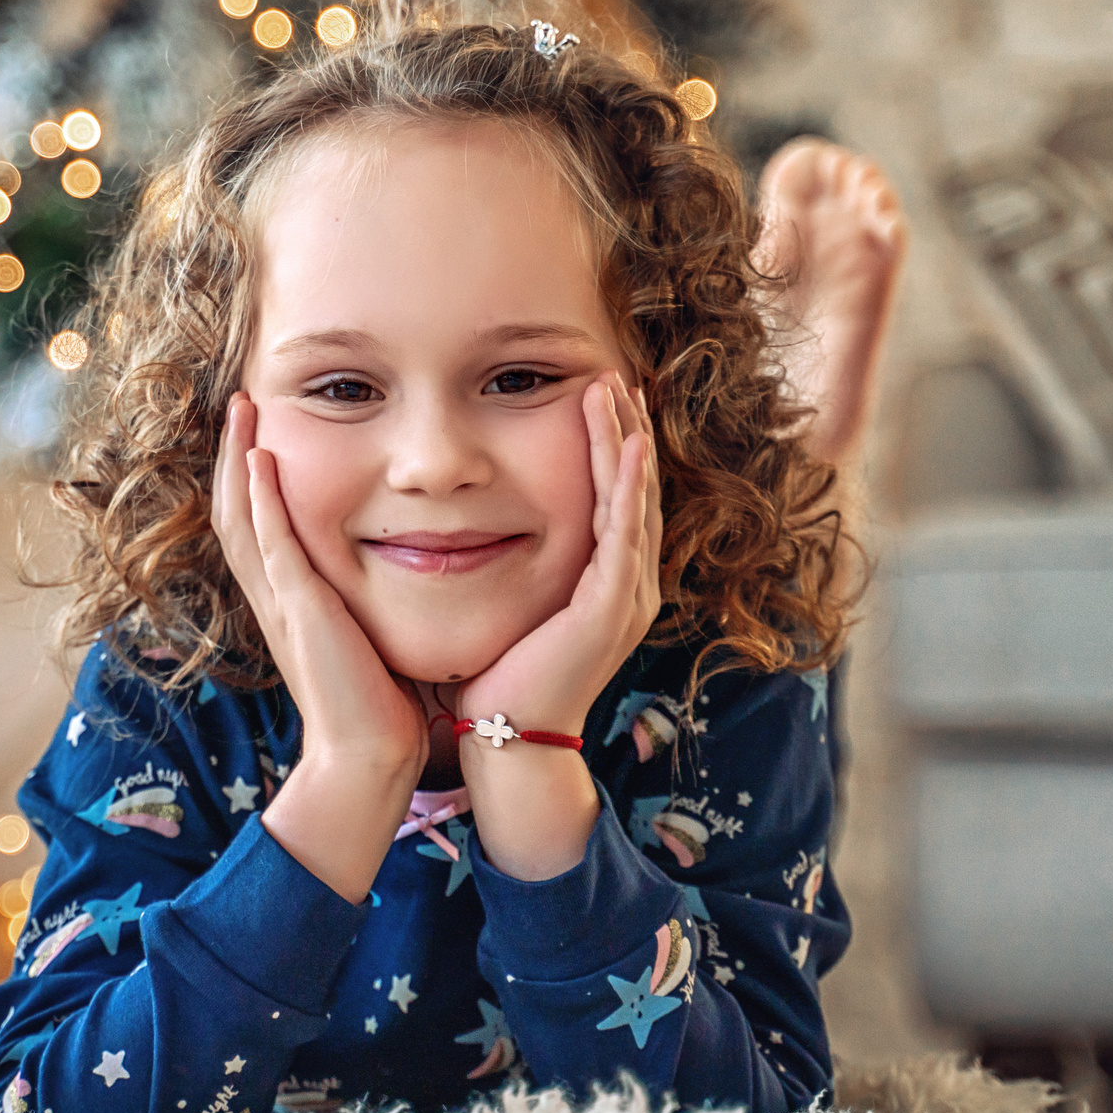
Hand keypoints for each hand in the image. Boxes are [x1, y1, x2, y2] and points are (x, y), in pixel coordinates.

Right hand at [211, 393, 426, 899]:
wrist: (368, 759)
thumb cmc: (378, 706)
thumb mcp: (366, 637)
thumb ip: (365, 604)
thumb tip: (396, 575)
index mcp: (287, 603)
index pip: (256, 526)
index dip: (250, 478)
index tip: (259, 431)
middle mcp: (273, 598)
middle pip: (235, 510)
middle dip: (234, 453)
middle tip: (240, 401)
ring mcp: (281, 603)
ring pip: (242, 517)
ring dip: (240, 460)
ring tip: (243, 409)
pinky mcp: (299, 611)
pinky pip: (272, 544)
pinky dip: (264, 500)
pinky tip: (265, 459)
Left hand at [455, 370, 662, 739]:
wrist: (509, 737)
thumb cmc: (498, 675)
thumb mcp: (513, 602)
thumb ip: (514, 562)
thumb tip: (477, 521)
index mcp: (608, 584)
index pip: (618, 498)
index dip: (613, 445)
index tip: (599, 396)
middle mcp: (628, 585)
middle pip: (635, 489)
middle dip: (626, 428)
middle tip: (615, 374)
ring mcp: (626, 596)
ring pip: (633, 500)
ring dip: (626, 439)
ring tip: (616, 388)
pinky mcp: (610, 608)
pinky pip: (625, 534)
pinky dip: (627, 485)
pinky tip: (626, 443)